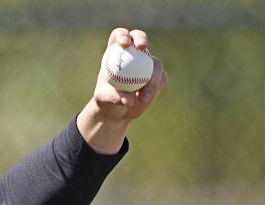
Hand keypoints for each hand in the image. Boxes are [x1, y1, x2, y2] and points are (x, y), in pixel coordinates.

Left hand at [77, 28, 167, 153]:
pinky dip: (154, 88)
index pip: (119, 36)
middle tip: (142, 47)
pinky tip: (145, 98)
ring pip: (155, 62)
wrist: (117, 110)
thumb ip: (115, 96)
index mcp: (115, 52)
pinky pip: (160, 78)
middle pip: (139, 38)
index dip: (123, 35)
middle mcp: (133, 53)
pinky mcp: (157, 76)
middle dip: (141, 38)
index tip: (124, 44)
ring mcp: (147, 63)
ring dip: (151, 77)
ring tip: (142, 96)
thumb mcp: (104, 99)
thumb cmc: (106, 100)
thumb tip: (129, 100)